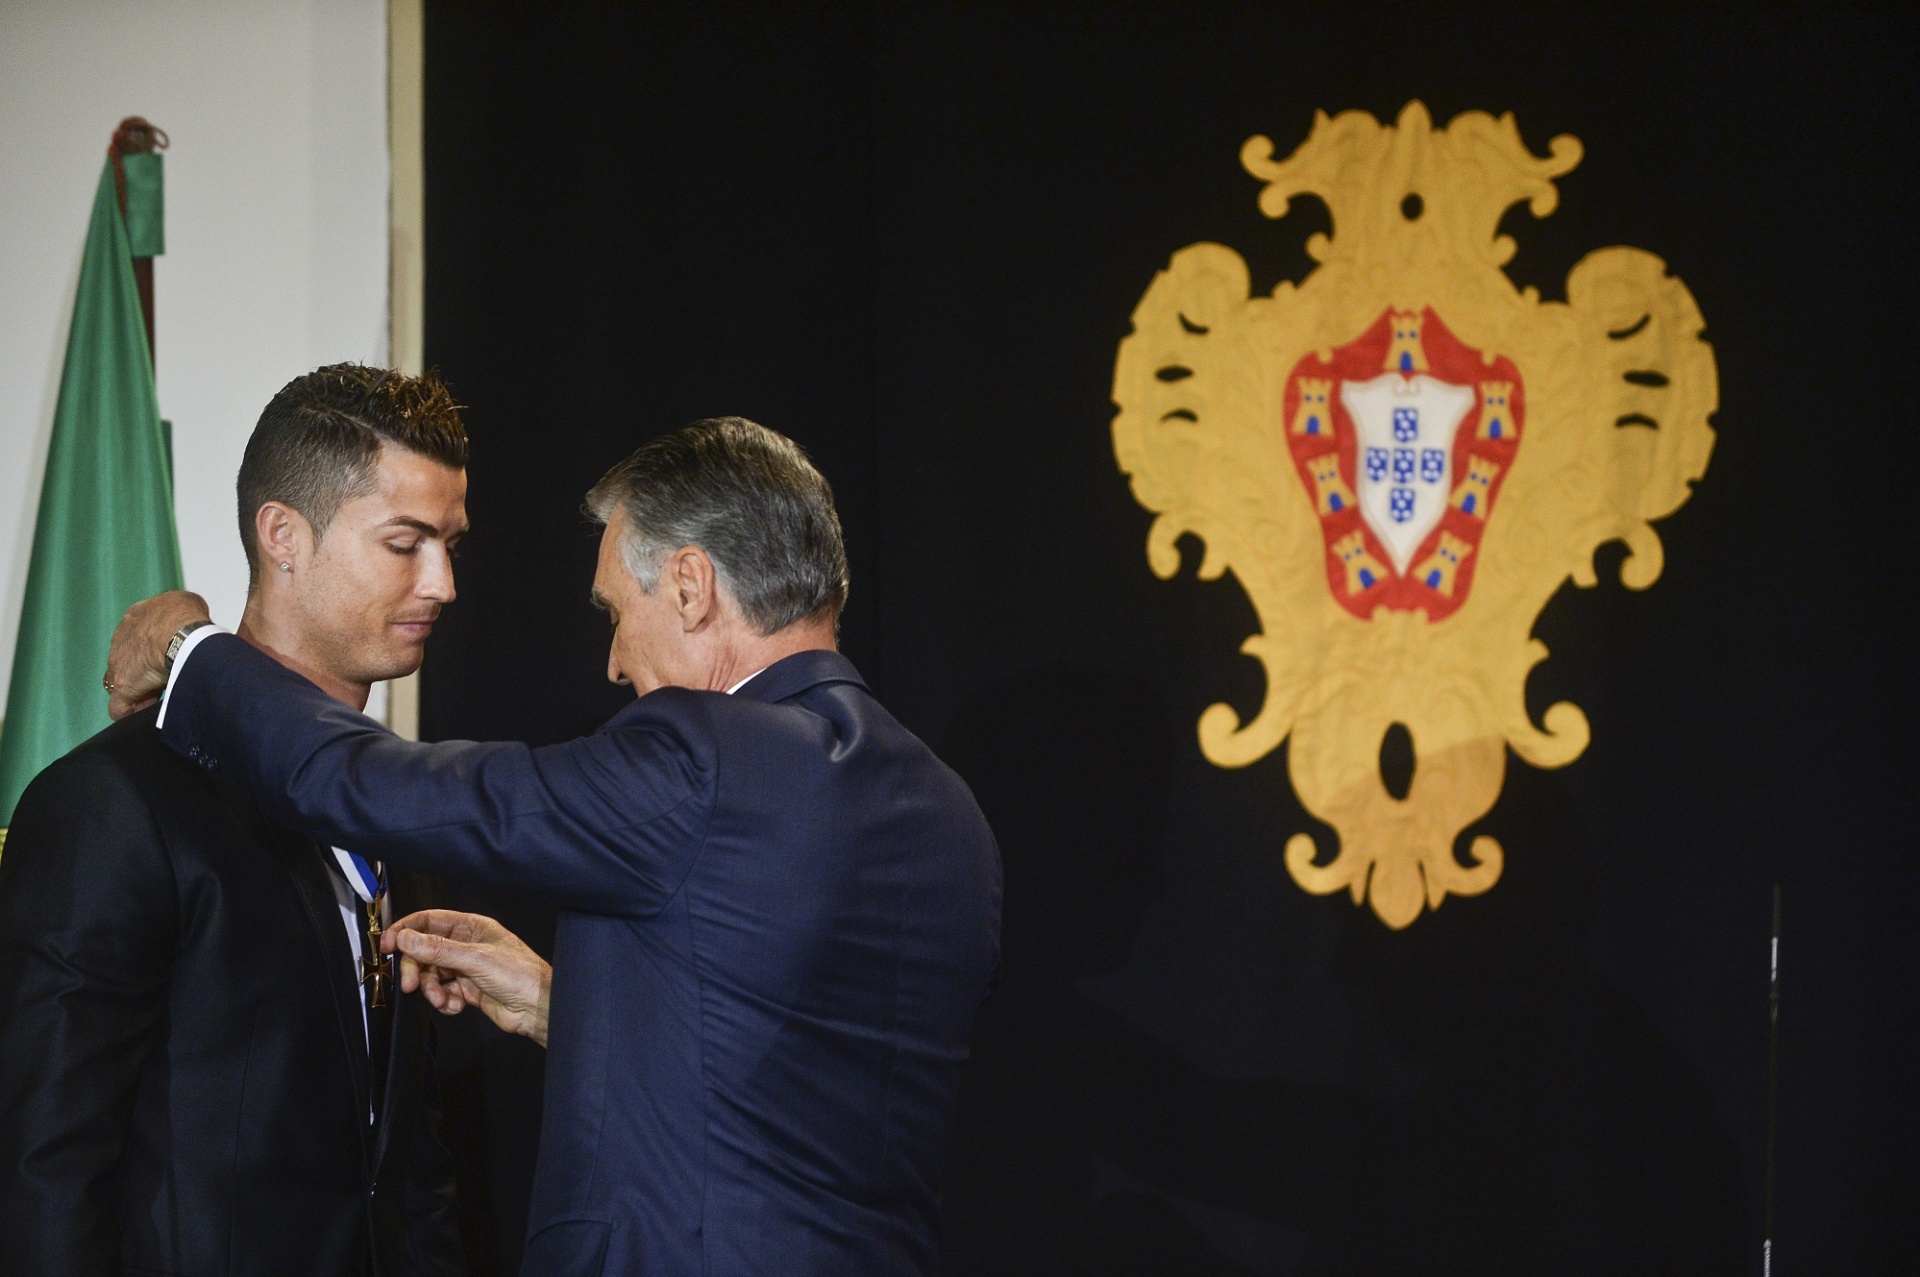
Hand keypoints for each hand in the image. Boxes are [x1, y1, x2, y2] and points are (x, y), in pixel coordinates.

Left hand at [105, 590, 210, 718]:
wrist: (179, 632)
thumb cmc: (185, 616)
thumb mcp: (186, 602)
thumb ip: (181, 612)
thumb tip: (190, 620)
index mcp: (135, 618)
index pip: (135, 636)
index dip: (150, 649)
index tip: (165, 657)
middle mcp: (121, 640)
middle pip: (126, 660)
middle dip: (142, 672)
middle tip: (163, 680)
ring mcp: (118, 664)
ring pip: (121, 683)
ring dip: (136, 692)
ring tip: (156, 700)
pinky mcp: (123, 686)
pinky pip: (119, 707)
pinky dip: (129, 712)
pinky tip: (143, 714)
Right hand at [381, 909, 551, 1047]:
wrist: (539, 1009)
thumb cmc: (521, 975)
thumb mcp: (476, 959)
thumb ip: (438, 950)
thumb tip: (406, 938)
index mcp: (472, 927)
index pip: (429, 921)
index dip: (405, 930)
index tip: (387, 945)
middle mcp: (467, 945)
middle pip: (425, 951)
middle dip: (416, 969)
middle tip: (411, 985)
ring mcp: (466, 968)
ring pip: (431, 975)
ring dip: (431, 990)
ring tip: (443, 1000)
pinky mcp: (467, 990)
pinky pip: (442, 993)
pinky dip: (443, 1002)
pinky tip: (456, 1006)